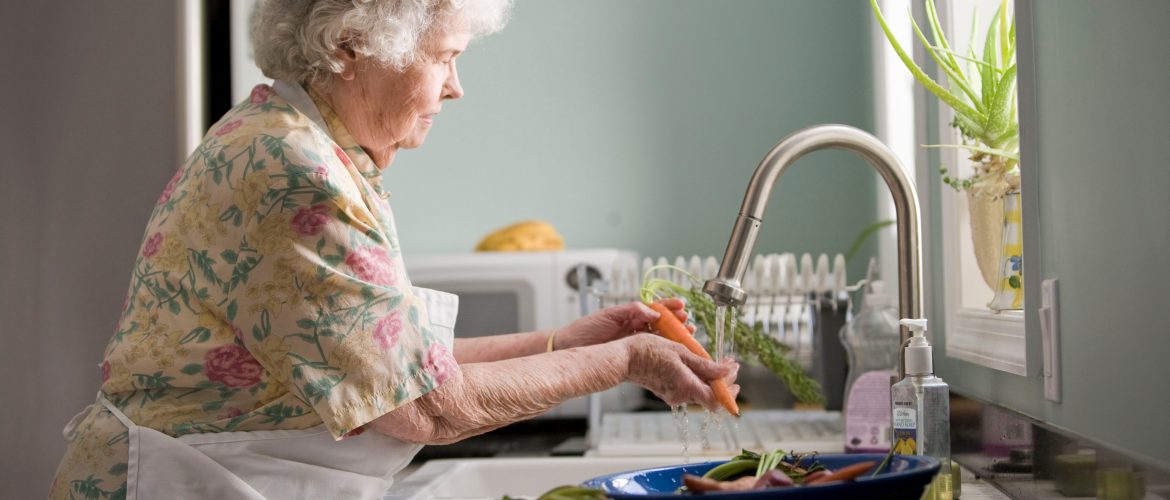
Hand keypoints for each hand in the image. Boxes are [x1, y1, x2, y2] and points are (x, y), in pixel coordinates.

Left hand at [554, 298, 692, 350]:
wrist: (570, 347)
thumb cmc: (585, 329)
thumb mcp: (609, 315)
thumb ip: (632, 311)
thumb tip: (654, 311)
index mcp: (630, 315)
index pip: (655, 308)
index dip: (669, 307)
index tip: (682, 306)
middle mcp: (635, 328)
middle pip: (662, 324)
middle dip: (677, 323)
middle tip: (689, 324)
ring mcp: (634, 342)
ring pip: (660, 338)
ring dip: (674, 337)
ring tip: (687, 336)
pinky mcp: (631, 356)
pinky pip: (651, 353)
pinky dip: (664, 352)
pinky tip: (674, 353)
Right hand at [622, 334, 739, 411]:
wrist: (623, 358)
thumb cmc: (648, 351)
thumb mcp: (680, 352)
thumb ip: (704, 365)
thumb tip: (725, 372)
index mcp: (686, 386)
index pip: (717, 400)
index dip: (730, 390)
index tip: (735, 372)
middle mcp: (681, 395)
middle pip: (710, 395)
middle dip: (723, 381)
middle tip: (729, 364)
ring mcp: (673, 395)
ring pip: (700, 391)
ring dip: (711, 378)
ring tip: (715, 361)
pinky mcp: (667, 391)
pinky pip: (688, 387)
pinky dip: (698, 378)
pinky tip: (698, 364)